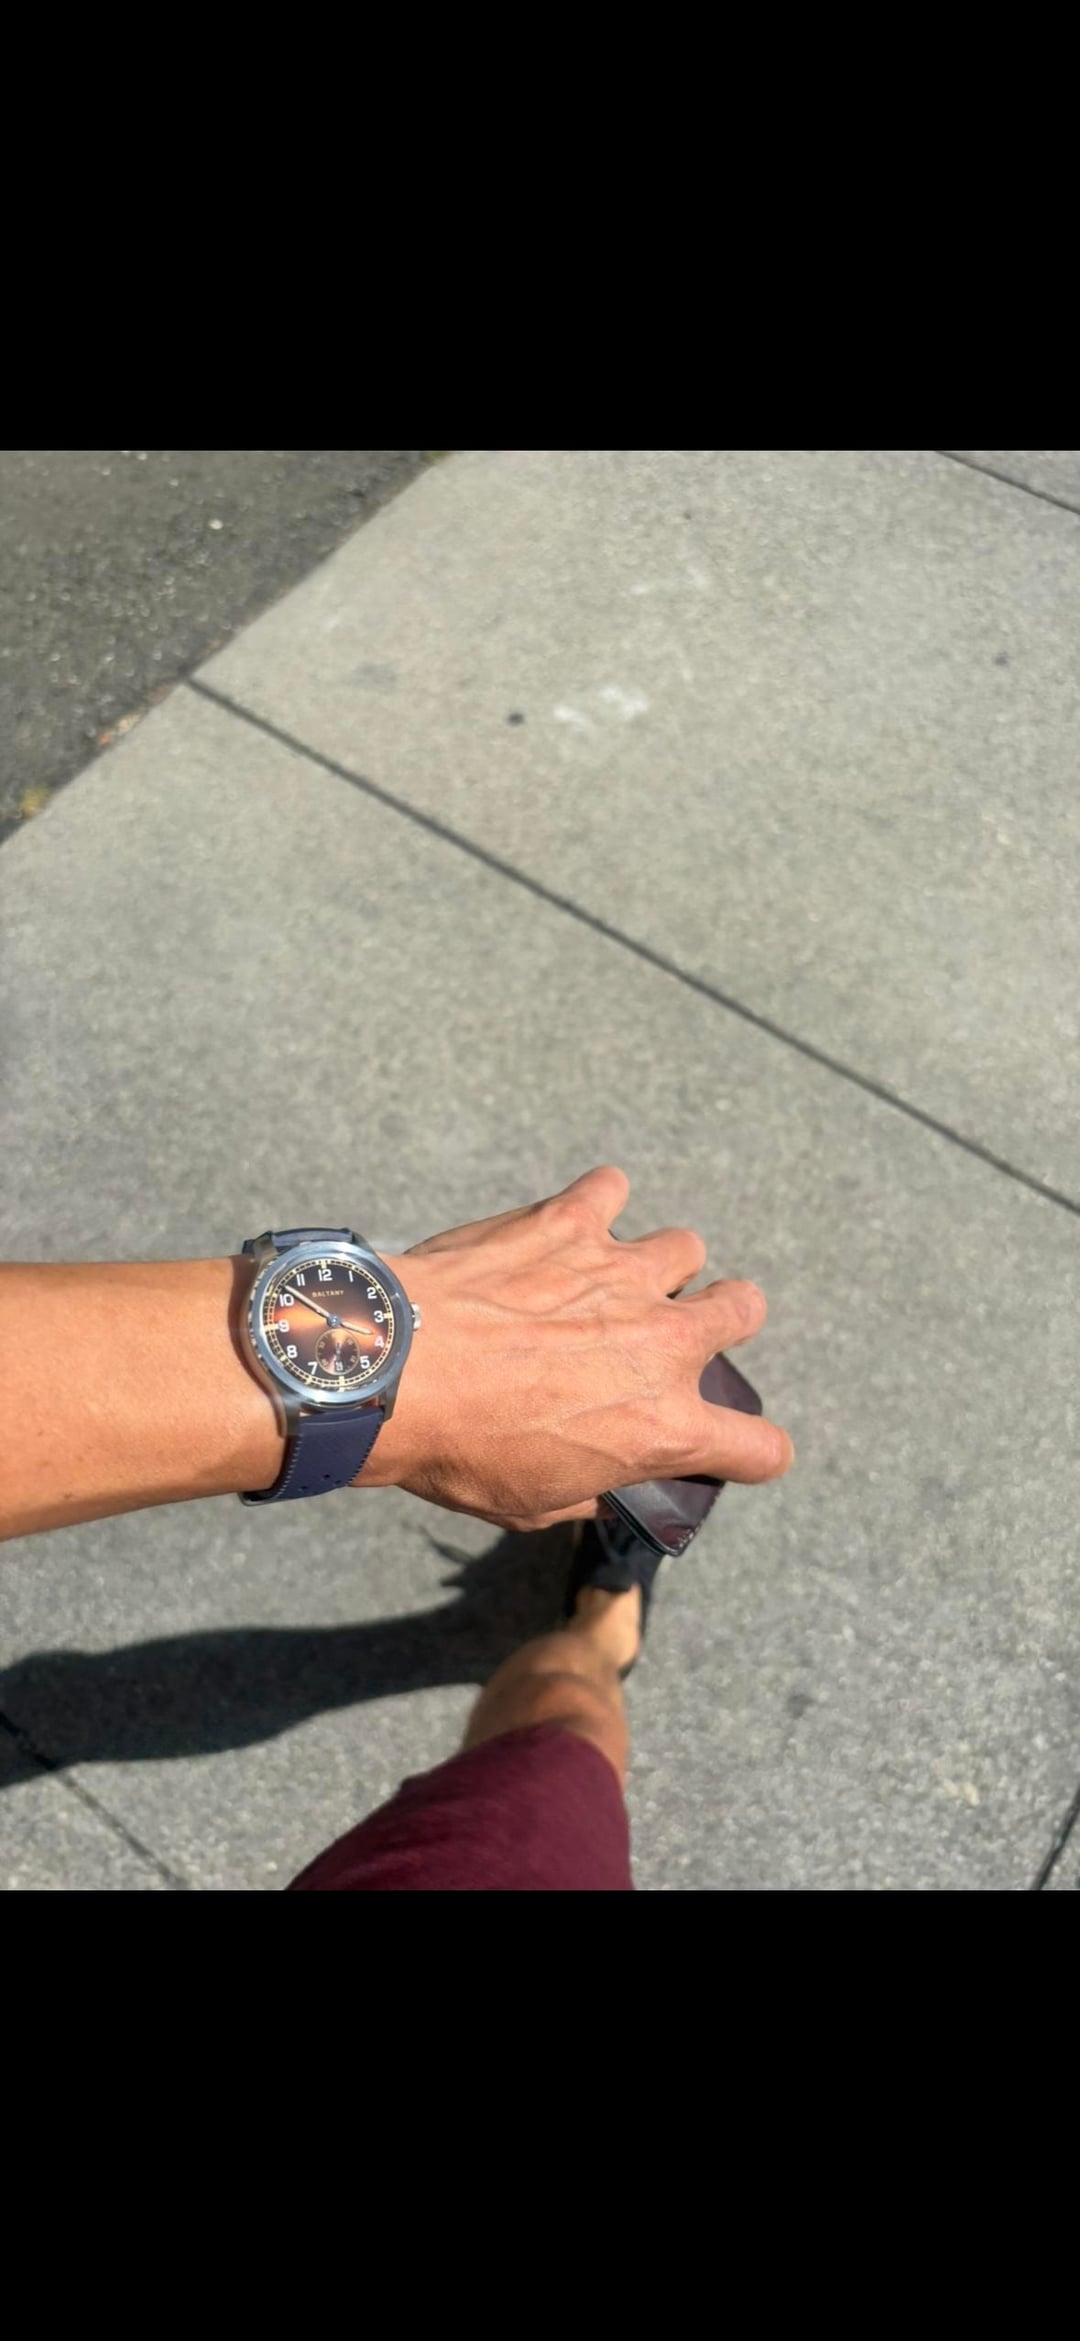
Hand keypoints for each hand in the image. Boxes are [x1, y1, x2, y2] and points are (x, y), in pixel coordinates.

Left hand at [365, 1167, 791, 1529]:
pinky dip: (595, 1205)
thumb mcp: (530, 1505)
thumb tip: (599, 1484)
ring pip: (684, 1247)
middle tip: (673, 1332)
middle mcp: (661, 1344)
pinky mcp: (571, 1222)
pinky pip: (611, 1189)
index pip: (760, 1446)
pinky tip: (564, 1227)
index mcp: (663, 1428)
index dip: (754, 1451)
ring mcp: (621, 1274)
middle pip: (744, 1309)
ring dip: (655, 1265)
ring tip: (606, 1279)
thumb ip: (587, 1491)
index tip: (734, 1447)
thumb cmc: (455, 1450)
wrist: (389, 1373)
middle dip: (722, 1320)